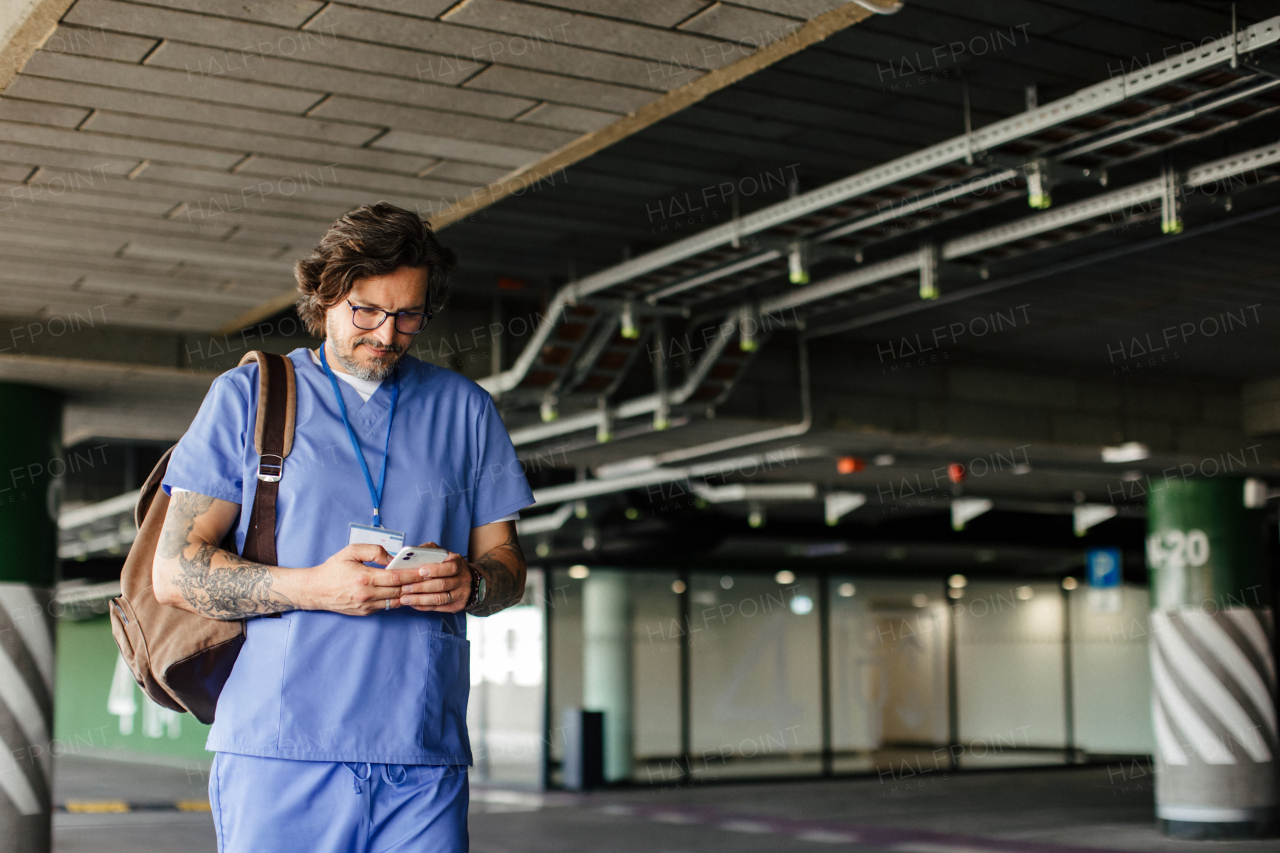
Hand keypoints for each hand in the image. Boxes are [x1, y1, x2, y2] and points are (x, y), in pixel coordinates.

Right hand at [303, 544, 421, 615]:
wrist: (315, 591)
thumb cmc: (333, 569)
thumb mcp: (351, 551)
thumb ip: (374, 551)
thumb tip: (392, 558)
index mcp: (364, 578)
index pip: (396, 577)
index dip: (413, 574)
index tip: (425, 570)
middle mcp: (367, 595)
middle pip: (399, 590)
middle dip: (416, 584)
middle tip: (429, 577)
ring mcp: (367, 606)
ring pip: (396, 601)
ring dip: (408, 593)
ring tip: (420, 585)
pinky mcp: (366, 612)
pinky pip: (387, 606)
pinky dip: (397, 599)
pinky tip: (404, 591)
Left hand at [397, 541, 471, 612]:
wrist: (466, 579)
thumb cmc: (446, 565)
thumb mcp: (441, 554)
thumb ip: (426, 552)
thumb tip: (406, 554)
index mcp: (458, 562)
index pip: (450, 567)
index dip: (436, 570)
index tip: (420, 571)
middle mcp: (462, 578)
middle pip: (443, 585)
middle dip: (421, 587)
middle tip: (404, 587)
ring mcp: (461, 593)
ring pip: (440, 599)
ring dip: (420, 599)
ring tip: (405, 599)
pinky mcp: (457, 605)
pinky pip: (439, 608)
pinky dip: (424, 606)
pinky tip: (413, 604)